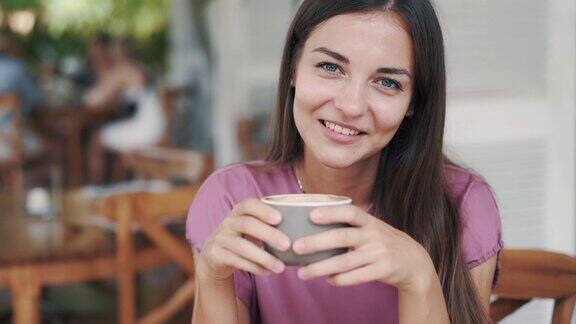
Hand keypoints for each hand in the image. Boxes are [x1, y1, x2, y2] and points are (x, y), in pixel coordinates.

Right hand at [197, 199, 290, 281]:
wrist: (215, 256)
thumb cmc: (243, 238)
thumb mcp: (252, 227)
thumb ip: (270, 224)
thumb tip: (302, 227)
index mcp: (238, 211)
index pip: (248, 204)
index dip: (263, 210)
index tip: (280, 218)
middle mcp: (228, 222)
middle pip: (247, 224)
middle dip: (268, 234)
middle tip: (287, 245)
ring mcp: (220, 238)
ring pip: (241, 246)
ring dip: (263, 257)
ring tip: (281, 267)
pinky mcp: (216, 254)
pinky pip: (236, 261)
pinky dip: (254, 267)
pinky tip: (268, 272)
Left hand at [293, 205, 436, 292]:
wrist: (414, 262)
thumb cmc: (383, 243)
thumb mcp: (372, 228)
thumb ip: (351, 226)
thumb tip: (313, 227)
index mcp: (369, 221)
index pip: (349, 212)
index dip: (331, 213)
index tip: (311, 215)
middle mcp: (374, 235)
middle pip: (342, 237)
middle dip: (317, 242)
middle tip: (297, 247)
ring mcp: (379, 253)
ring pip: (345, 261)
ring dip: (321, 268)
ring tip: (303, 273)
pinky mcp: (383, 270)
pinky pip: (357, 277)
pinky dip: (340, 279)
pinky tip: (328, 280)